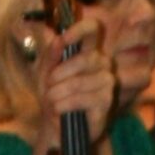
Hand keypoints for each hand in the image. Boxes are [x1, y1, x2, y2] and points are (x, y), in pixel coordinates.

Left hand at [36, 14, 118, 154]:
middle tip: (48, 85)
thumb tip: (57, 39)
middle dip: (61, 73)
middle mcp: (103, 64)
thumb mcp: (46, 71)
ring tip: (50, 100)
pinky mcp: (106, 103)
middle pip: (87, 58)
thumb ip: (51, 55)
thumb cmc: (54, 95)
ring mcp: (107, 84)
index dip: (79, 29)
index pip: (92, 29)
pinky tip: (58, 109)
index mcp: (88, 50)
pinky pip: (83, 99)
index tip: (63, 39)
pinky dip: (65, 104)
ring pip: (81, 81)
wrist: (57, 125)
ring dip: (59, 92)